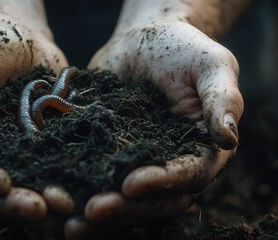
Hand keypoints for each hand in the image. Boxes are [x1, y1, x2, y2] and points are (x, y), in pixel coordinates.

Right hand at [0, 17, 73, 234]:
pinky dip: (56, 188)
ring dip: (35, 205)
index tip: (1, 181)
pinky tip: (77, 195)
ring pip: (12, 194)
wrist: (19, 37)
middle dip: (8, 204)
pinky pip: (40, 178)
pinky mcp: (31, 157)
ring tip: (63, 207)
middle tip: (39, 208)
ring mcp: (0, 160)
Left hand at [65, 21, 243, 237]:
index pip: (186, 176)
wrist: (141, 41)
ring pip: (119, 202)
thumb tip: (228, 138)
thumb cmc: (183, 48)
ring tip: (65, 223)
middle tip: (90, 213)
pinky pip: (91, 182)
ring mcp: (135, 167)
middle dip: (121, 211)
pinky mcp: (105, 160)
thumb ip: (223, 99)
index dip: (160, 184)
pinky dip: (73, 193)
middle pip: (150, 202)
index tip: (130, 185)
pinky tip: (49, 199)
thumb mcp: (211, 64)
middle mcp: (169, 168)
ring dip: (95, 217)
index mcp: (201, 152)